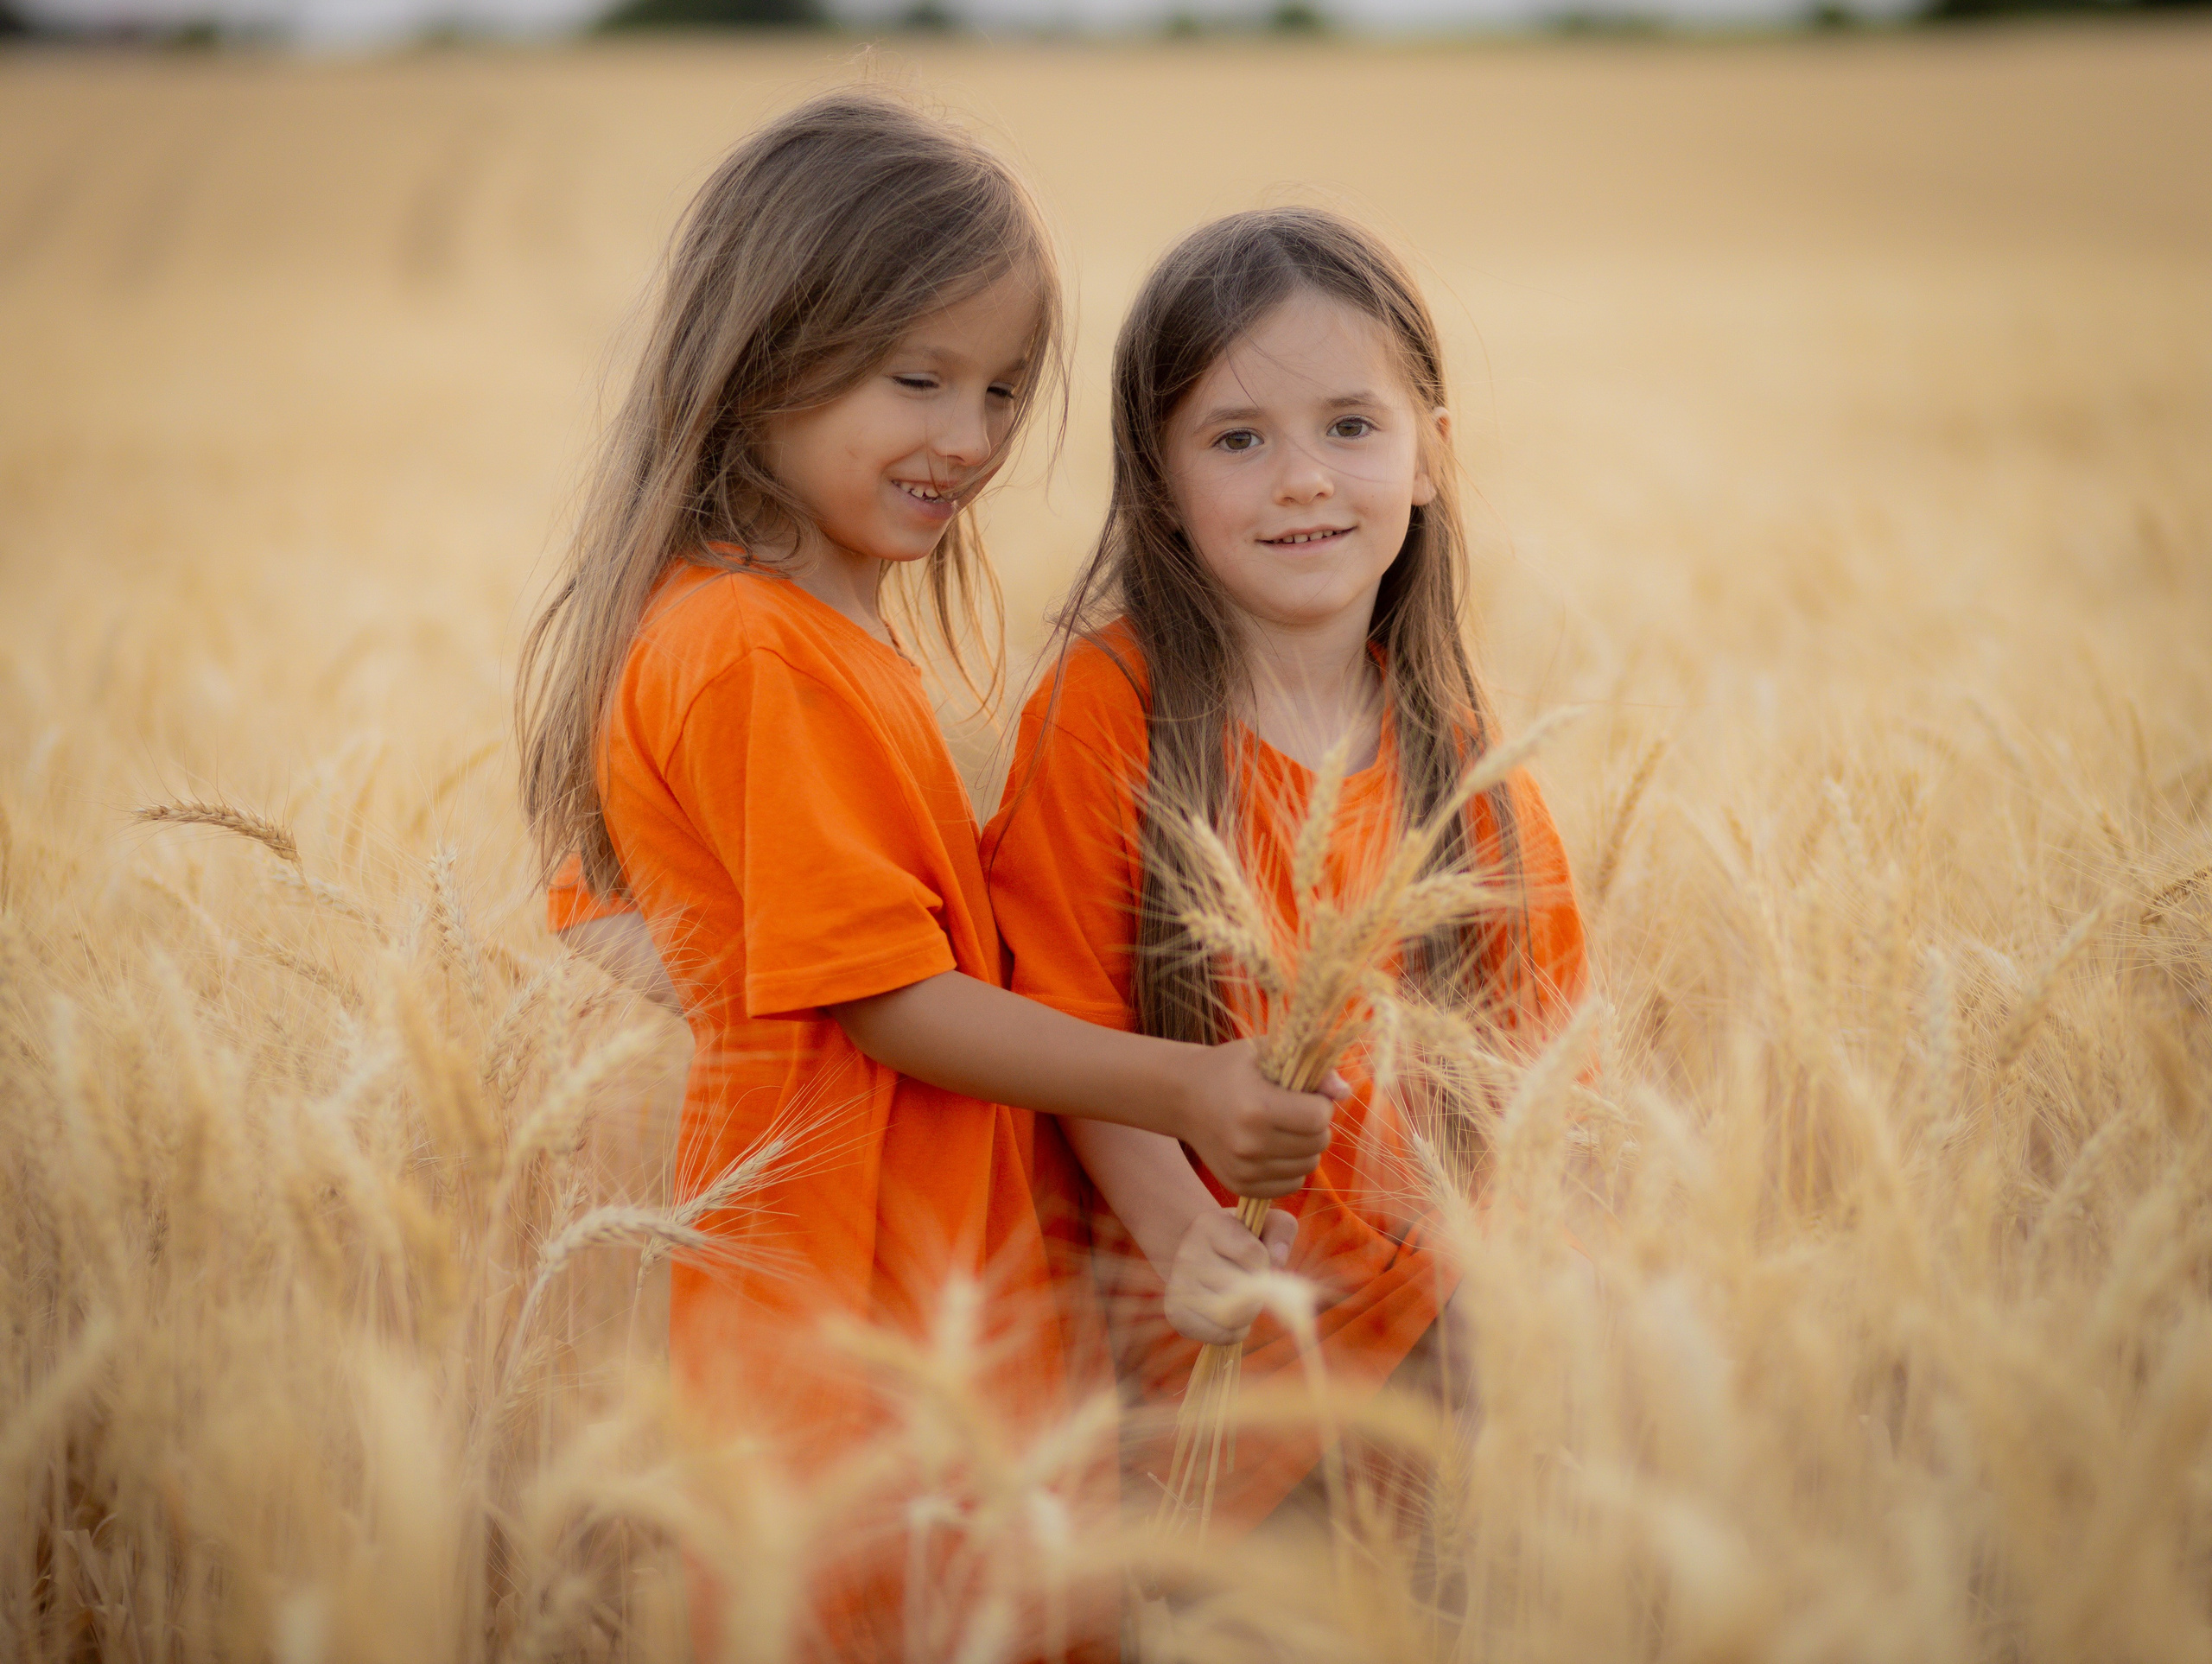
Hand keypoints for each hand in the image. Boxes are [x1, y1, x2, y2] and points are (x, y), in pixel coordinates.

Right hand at [1165, 1206, 1299, 1344]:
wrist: (1199, 1254)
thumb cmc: (1241, 1240)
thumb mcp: (1264, 1224)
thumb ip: (1282, 1229)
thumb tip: (1278, 1259)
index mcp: (1209, 1225)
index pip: (1253, 1254)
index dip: (1265, 1262)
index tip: (1257, 1259)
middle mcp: (1187, 1253)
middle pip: (1242, 1290)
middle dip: (1258, 1292)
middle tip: (1251, 1285)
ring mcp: (1178, 1285)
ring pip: (1232, 1316)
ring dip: (1248, 1314)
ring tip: (1241, 1300)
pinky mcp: (1176, 1313)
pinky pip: (1219, 1335)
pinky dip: (1234, 1333)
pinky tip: (1231, 1318)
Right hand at [1169, 1039, 1342, 1197]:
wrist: (1184, 1097)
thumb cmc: (1231, 1068)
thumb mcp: (1267, 1053)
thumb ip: (1311, 1068)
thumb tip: (1345, 1092)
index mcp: (1256, 1108)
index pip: (1319, 1117)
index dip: (1320, 1103)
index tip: (1305, 1094)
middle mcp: (1249, 1144)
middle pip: (1318, 1143)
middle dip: (1315, 1125)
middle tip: (1295, 1110)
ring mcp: (1244, 1170)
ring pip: (1308, 1166)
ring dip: (1306, 1147)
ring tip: (1284, 1127)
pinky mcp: (1240, 1186)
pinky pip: (1291, 1185)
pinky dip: (1291, 1167)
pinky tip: (1274, 1147)